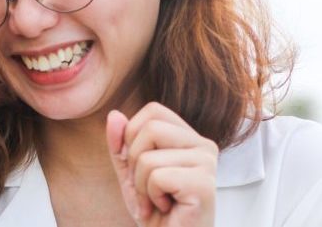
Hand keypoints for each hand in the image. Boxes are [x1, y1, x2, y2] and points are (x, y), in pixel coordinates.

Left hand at [105, 102, 217, 226]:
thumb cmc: (155, 210)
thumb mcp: (130, 173)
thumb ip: (121, 145)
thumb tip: (114, 114)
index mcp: (190, 137)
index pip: (153, 111)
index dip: (132, 135)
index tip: (137, 166)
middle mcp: (204, 145)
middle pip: (150, 128)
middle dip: (134, 162)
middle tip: (147, 188)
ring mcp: (207, 163)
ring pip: (149, 157)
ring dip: (142, 186)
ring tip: (157, 201)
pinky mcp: (204, 184)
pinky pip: (157, 177)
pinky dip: (151, 197)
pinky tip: (167, 208)